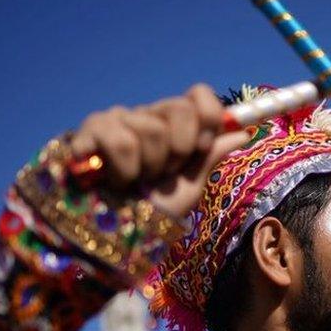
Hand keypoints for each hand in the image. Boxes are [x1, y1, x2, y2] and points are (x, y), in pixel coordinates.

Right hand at [70, 84, 248, 216]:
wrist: (110, 235)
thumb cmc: (149, 210)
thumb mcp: (187, 187)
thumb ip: (210, 156)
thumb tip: (242, 132)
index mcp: (172, 124)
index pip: (198, 95)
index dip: (207, 118)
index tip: (200, 149)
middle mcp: (145, 116)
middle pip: (180, 108)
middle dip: (178, 150)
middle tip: (161, 173)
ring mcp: (115, 120)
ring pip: (151, 130)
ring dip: (147, 168)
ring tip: (132, 182)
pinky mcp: (88, 131)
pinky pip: (119, 140)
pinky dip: (122, 170)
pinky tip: (111, 181)